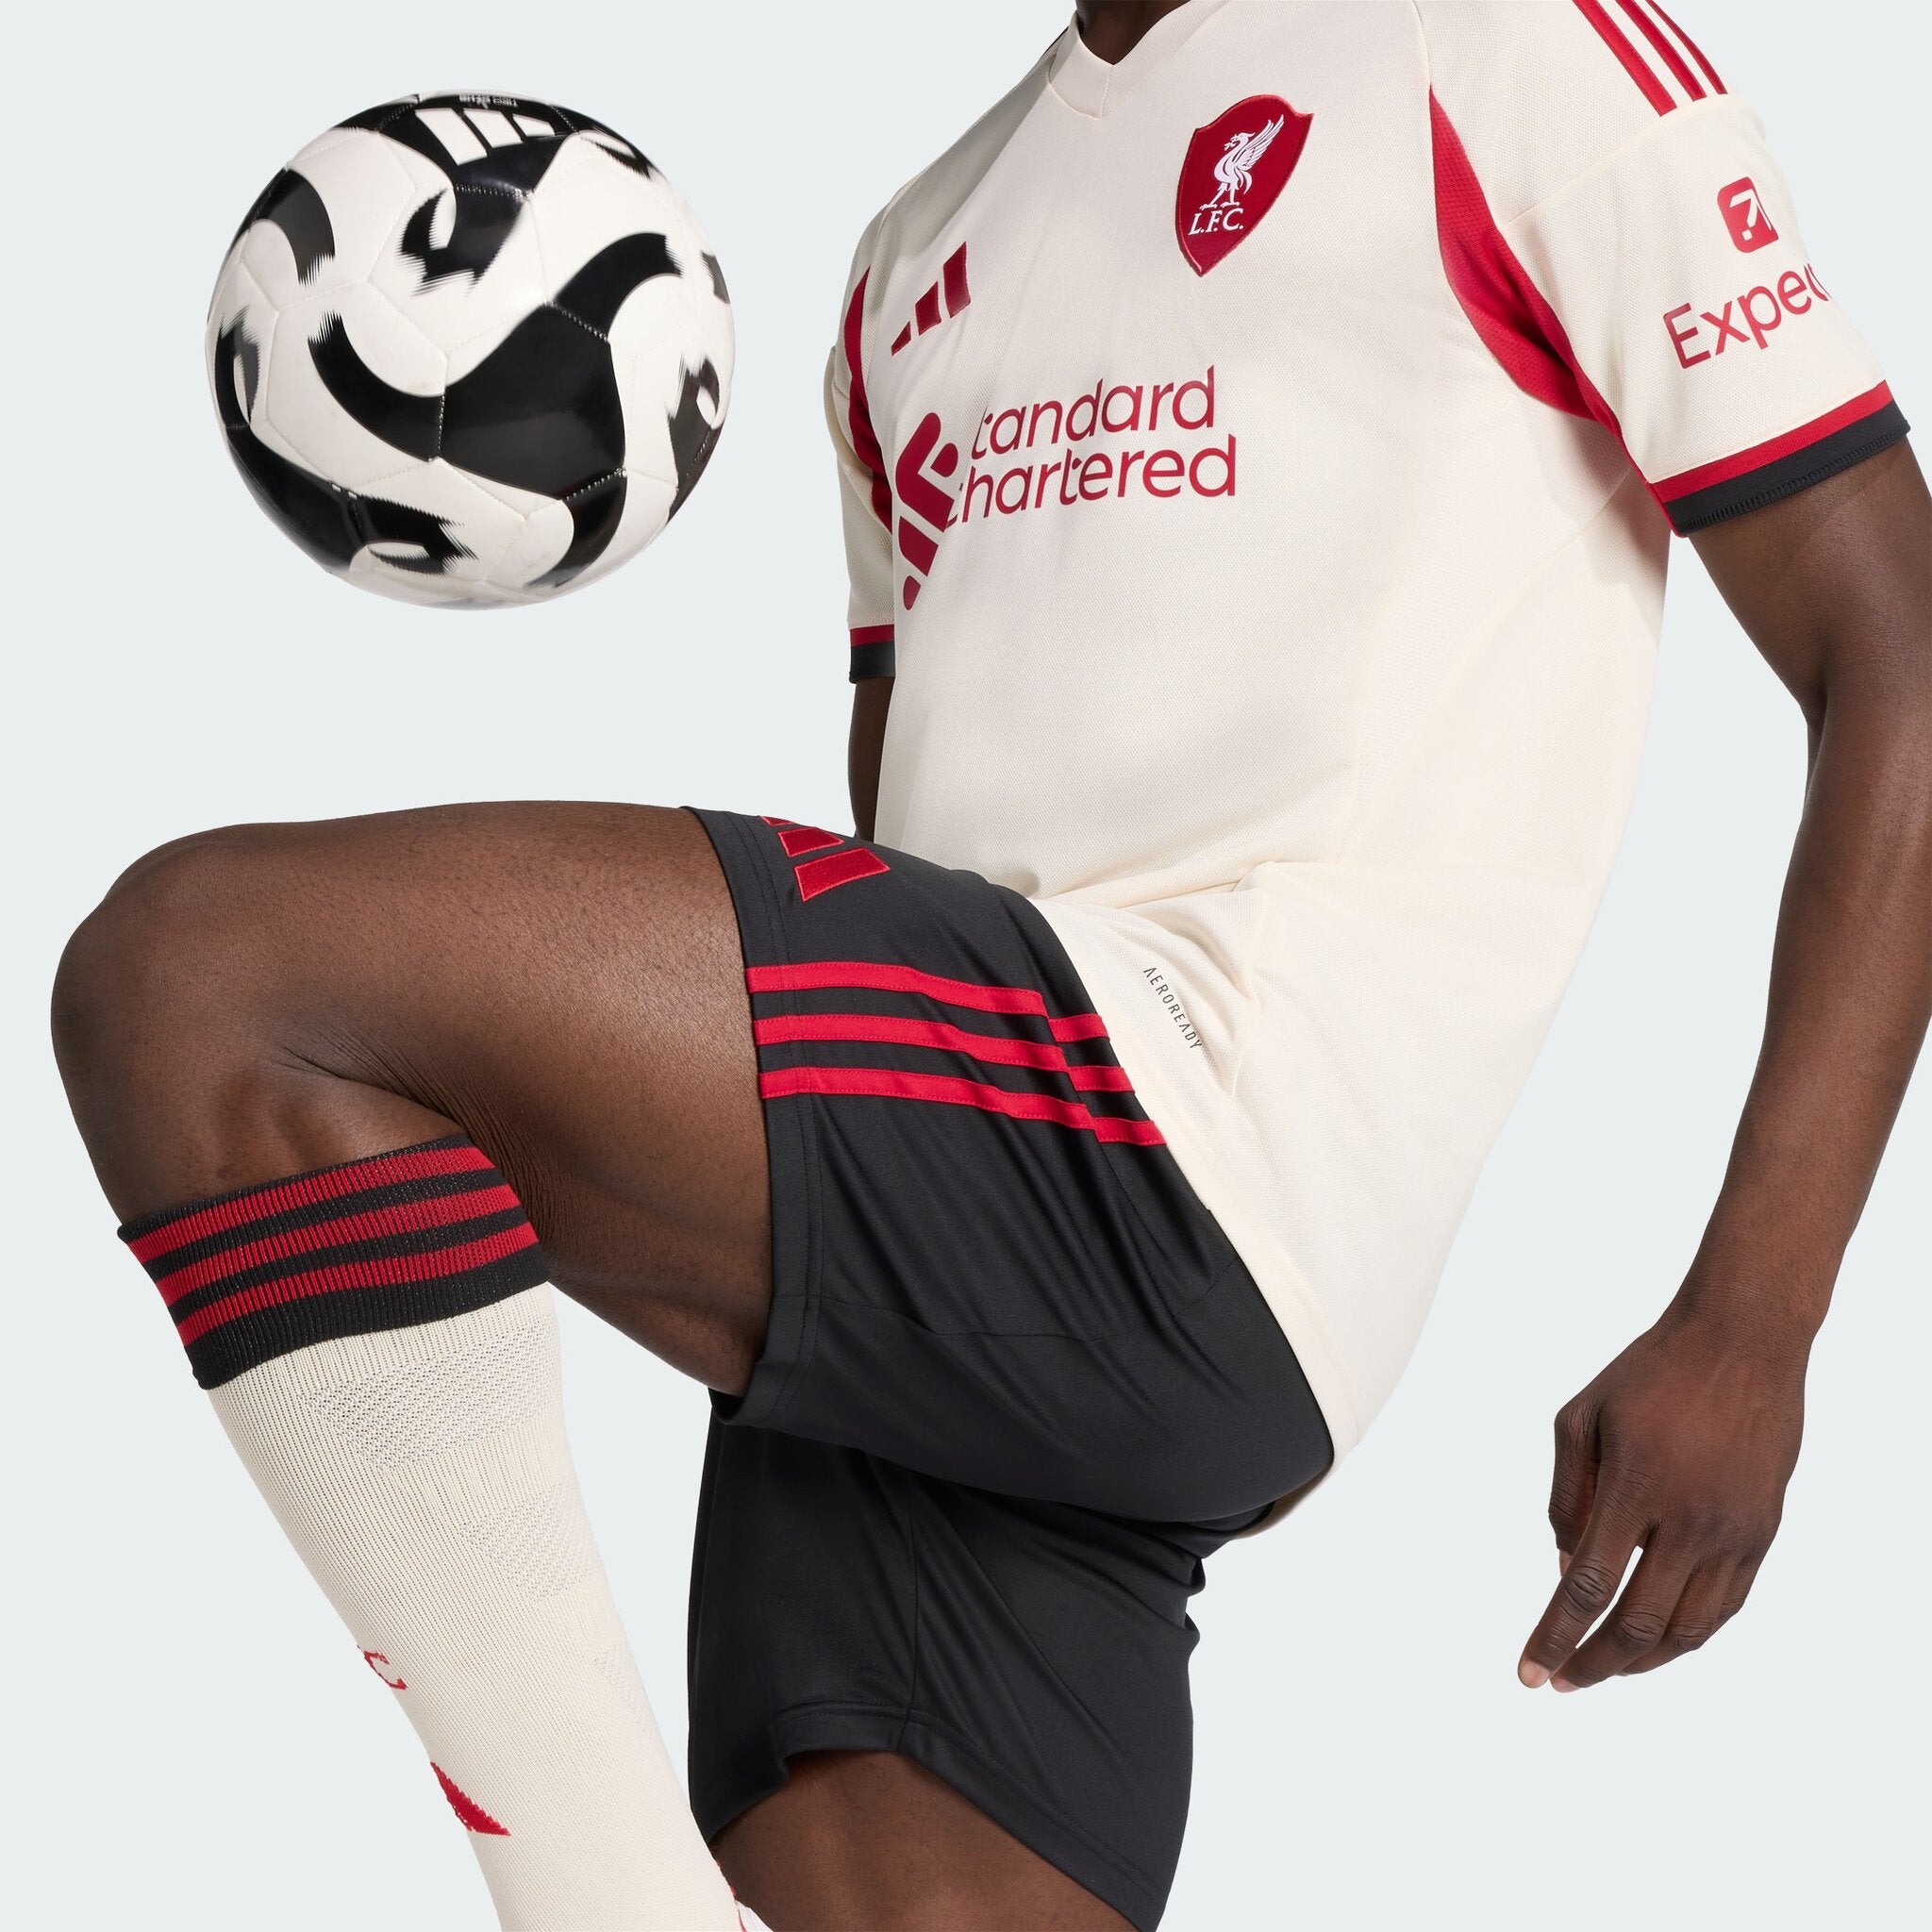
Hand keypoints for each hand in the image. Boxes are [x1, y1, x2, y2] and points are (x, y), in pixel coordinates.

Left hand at [1518, 1300, 1807, 1691]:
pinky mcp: (1763, 1533)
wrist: (1741, 1342)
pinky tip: (1658, 1639)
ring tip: (1602, 1668)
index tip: (1527, 1672)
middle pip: (1637, 1626)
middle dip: (1592, 1665)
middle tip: (1559, 1682)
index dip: (1554, 1636)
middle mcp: (1691, 1520)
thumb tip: (1566, 1568)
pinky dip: (1689, 1634)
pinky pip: (1726, 1606)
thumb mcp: (1580, 1417)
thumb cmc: (1647, 1373)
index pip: (1586, 1587)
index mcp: (1636, 1488)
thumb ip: (1566, 1496)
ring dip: (1641, 1661)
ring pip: (1689, 1630)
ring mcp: (1735, 1532)